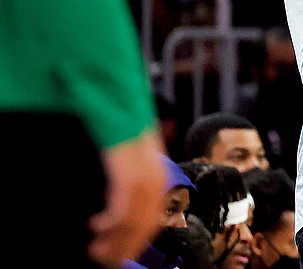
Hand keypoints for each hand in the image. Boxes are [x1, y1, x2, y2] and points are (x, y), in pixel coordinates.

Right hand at [88, 130, 165, 265]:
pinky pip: (124, 204)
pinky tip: (97, 226)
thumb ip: (128, 179)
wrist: (115, 97)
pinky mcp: (128, 169)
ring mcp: (144, 172)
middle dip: (127, 246)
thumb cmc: (118, 127)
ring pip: (136, 218)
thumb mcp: (129, 157)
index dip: (138, 239)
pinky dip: (111, 222)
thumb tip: (119, 208)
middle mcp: (156, 175)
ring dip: (116, 240)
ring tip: (97, 250)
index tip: (122, 254)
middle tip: (106, 260)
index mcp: (157, 174)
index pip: (154, 216)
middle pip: (147, 222)